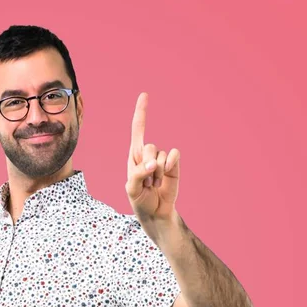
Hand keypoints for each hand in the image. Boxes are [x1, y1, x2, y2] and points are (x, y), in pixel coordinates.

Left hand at [126, 92, 180, 223]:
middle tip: (147, 181)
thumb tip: (153, 164)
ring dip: (158, 173)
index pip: (138, 130)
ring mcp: (162, 160)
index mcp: (134, 156)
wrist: (155, 212)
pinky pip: (174, 155)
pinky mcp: (174, 165)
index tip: (145, 95)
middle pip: (149, 146)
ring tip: (154, 184)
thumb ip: (138, 174)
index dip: (141, 113)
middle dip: (148, 165)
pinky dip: (170, 165)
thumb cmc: (139, 200)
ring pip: (161, 154)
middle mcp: (148, 155)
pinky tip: (165, 178)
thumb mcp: (132, 189)